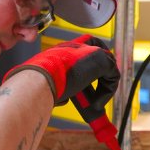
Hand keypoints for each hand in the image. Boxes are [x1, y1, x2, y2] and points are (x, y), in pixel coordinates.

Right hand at [3, 35, 118, 106]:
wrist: (39, 79)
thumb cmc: (36, 83)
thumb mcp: (47, 82)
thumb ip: (57, 86)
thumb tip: (63, 99)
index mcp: (62, 49)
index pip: (83, 47)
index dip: (89, 63)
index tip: (89, 81)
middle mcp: (76, 46)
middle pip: (100, 54)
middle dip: (101, 75)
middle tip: (96, 94)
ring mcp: (90, 51)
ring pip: (108, 67)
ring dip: (104, 88)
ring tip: (94, 104)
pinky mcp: (101, 59)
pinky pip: (113, 76)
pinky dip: (107, 92)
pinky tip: (96, 103)